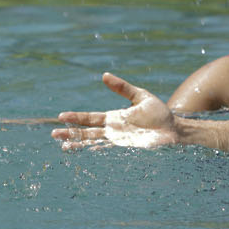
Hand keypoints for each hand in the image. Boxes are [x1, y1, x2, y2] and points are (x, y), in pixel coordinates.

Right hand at [52, 73, 181, 149]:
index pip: (91, 117)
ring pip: (94, 143)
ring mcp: (118, 141)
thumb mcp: (140, 96)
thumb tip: (104, 76)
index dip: (76, 117)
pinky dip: (96, 153)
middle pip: (87, 131)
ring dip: (79, 144)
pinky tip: (86, 153)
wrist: (174, 130)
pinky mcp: (126, 150)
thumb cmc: (159, 113)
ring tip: (64, 146)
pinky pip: (108, 152)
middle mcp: (113, 130)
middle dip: (71, 132)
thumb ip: (123, 88)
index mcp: (114, 118)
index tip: (62, 116)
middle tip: (54, 134)